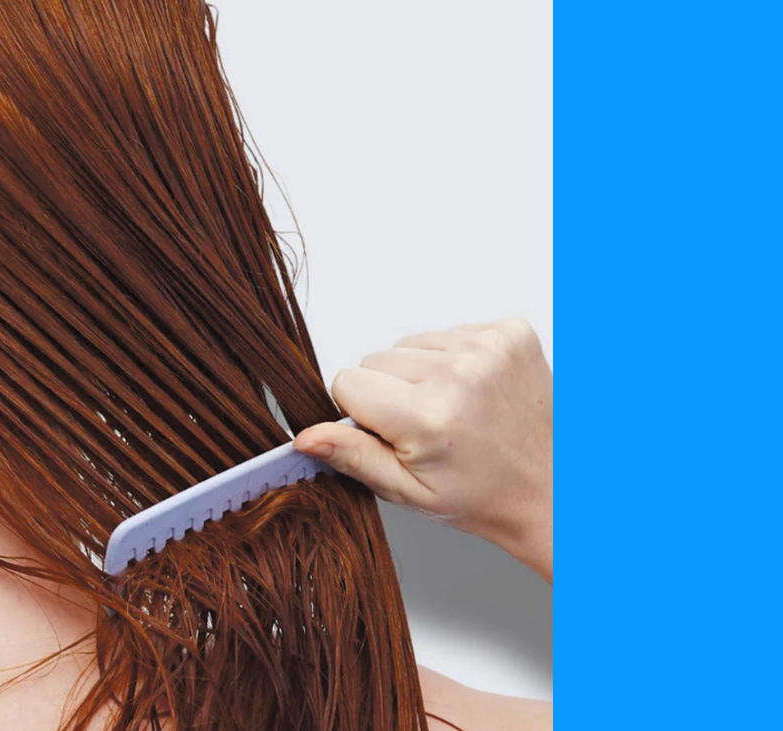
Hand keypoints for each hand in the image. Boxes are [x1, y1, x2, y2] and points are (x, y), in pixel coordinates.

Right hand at [294, 319, 552, 580]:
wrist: (550, 488)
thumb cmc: (482, 494)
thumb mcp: (406, 491)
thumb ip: (352, 456)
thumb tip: (305, 436)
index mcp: (427, 415)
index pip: (347, 381)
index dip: (361, 412)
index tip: (391, 434)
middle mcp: (458, 373)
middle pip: (376, 358)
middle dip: (389, 391)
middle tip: (426, 427)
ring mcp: (488, 348)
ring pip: (410, 343)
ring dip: (422, 373)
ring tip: (452, 409)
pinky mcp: (509, 332)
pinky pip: (448, 332)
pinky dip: (454, 360)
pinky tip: (474, 392)